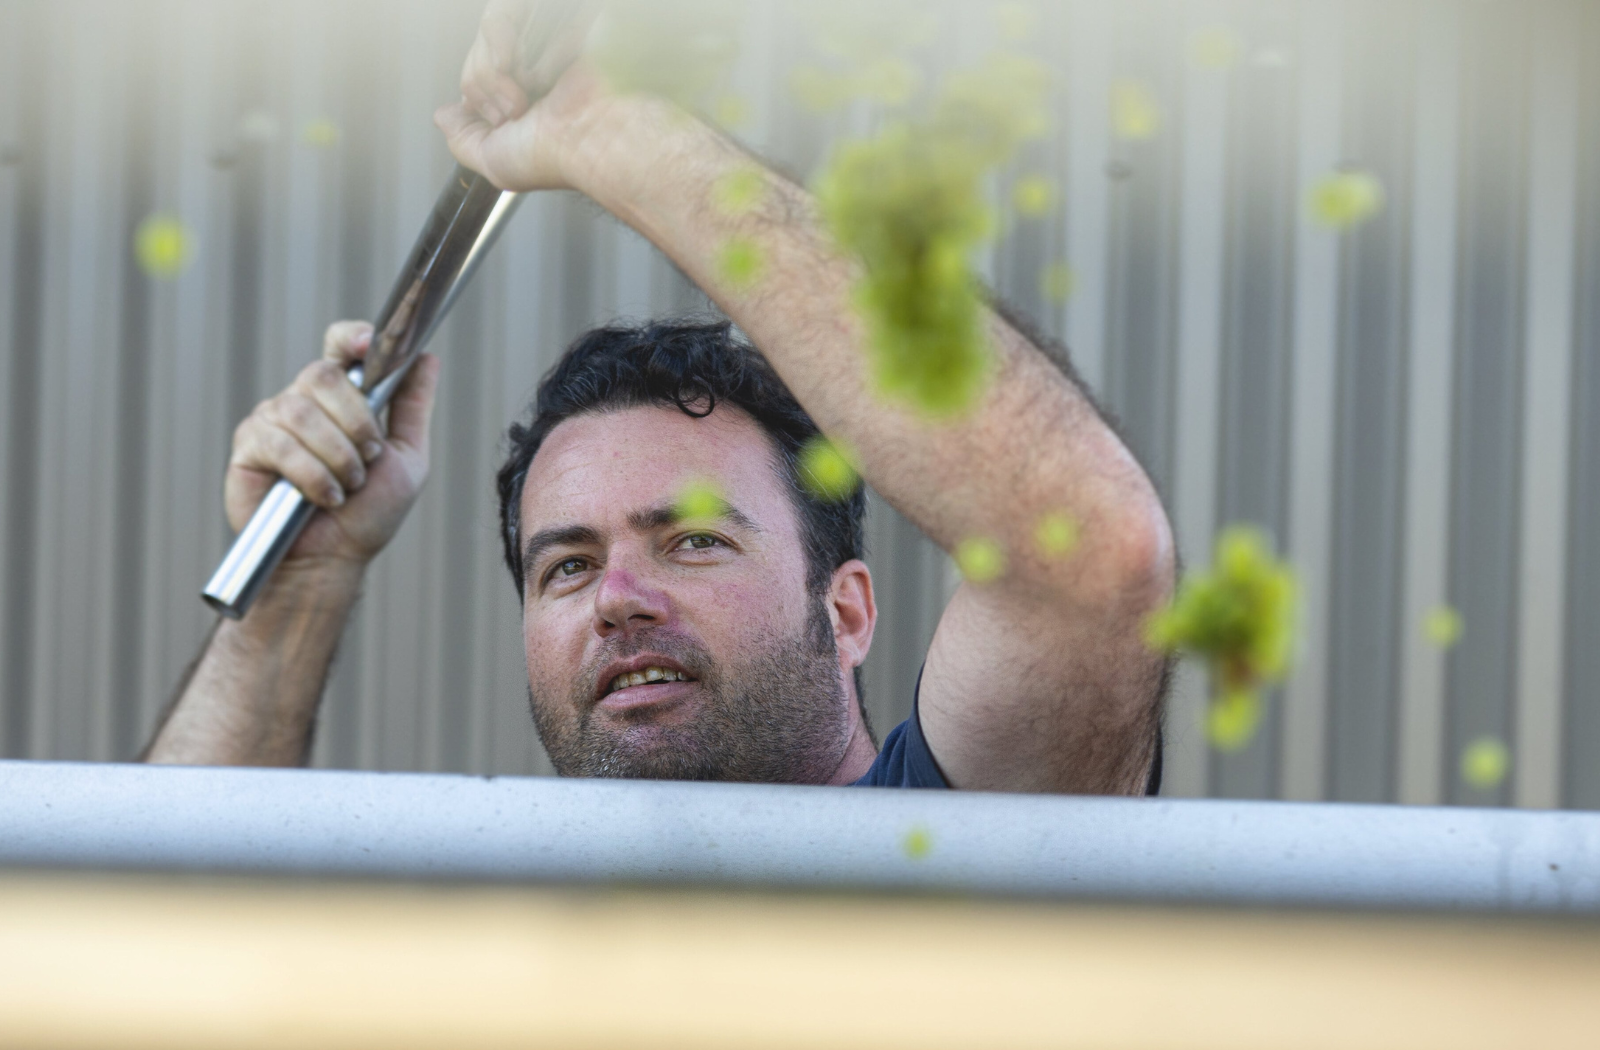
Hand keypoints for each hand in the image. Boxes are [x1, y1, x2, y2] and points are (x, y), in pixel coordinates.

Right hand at [225, 321, 439, 570]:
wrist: (332, 559)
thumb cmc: (367, 514)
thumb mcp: (406, 459)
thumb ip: (413, 407)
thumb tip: (428, 358)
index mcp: (341, 399)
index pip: (339, 347)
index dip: (351, 337)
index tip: (369, 345)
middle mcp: (304, 401)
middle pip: (323, 374)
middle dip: (356, 421)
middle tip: (368, 459)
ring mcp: (272, 420)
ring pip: (302, 411)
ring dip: (337, 455)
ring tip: (347, 486)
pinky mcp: (249, 447)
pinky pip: (281, 444)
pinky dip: (311, 475)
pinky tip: (322, 498)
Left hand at [434, 0, 617, 192]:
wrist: (592, 136)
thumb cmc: (554, 157)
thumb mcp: (493, 162)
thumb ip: (463, 139)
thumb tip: (443, 116)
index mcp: (522, 107)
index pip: (476, 82)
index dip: (475, 97)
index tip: (499, 122)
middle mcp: (531, 77)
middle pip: (477, 57)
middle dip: (483, 86)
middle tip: (513, 113)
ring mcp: (543, 49)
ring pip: (486, 37)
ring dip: (493, 71)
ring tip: (523, 98)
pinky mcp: (556, 25)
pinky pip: (500, 20)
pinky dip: (502, 45)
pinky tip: (527, 75)